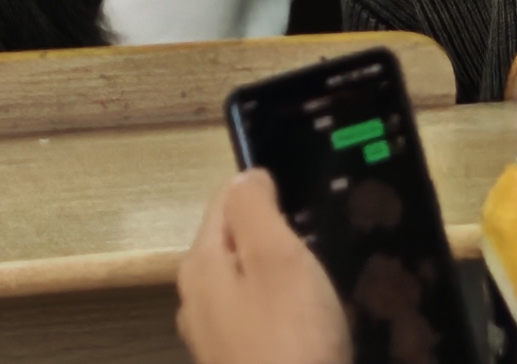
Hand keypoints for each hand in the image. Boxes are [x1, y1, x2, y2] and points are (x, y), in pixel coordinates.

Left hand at [179, 171, 350, 363]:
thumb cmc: (290, 339)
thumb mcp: (277, 257)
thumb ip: (255, 208)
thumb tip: (246, 176)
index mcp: (200, 263)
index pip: (225, 199)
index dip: (269, 194)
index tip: (309, 209)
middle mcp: (195, 300)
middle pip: (235, 244)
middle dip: (276, 239)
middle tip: (321, 250)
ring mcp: (213, 340)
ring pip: (248, 286)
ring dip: (281, 281)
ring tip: (322, 289)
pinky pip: (260, 323)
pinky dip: (284, 318)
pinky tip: (311, 330)